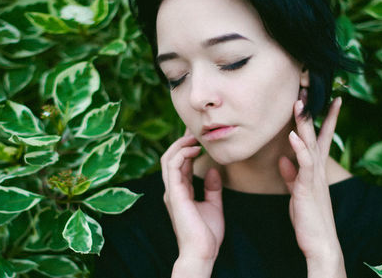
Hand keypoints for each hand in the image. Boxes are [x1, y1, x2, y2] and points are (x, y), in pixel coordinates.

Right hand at [161, 129, 224, 265]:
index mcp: (180, 192)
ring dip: (180, 144)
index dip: (187, 147)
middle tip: (195, 130)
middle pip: (171, 157)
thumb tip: (212, 170)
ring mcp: (171, 191)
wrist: (202, 251)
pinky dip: (181, 154)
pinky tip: (194, 148)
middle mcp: (173, 190)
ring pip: (168, 159)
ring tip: (194, 136)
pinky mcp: (174, 194)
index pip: (179, 163)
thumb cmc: (207, 233)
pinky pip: (173, 167)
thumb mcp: (213, 205)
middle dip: (182, 141)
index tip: (199, 136)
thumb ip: (212, 188)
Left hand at [278, 98, 345, 276]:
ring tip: (300, 103)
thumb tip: (283, 159)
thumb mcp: (297, 192)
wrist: (320, 242)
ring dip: (305, 124)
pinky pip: (305, 165)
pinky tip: (293, 137)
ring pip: (311, 144)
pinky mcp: (308, 188)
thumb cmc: (309, 218)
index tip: (332, 99)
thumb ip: (291, 175)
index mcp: (315, 169)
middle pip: (317, 134)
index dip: (326, 118)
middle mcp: (318, 169)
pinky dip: (299, 150)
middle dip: (316, 112)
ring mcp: (315, 178)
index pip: (323, 138)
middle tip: (312, 90)